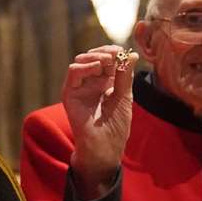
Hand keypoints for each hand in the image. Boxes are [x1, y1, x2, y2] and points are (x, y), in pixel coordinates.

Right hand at [61, 45, 134, 198]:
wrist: (105, 148)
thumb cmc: (115, 127)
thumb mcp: (124, 97)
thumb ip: (125, 76)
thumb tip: (132, 54)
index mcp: (104, 83)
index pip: (107, 59)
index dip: (114, 52)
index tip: (125, 52)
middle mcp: (90, 83)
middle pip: (93, 57)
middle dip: (105, 52)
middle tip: (117, 55)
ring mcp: (79, 88)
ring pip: (80, 61)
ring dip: (95, 57)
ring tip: (108, 62)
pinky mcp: (69, 94)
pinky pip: (73, 73)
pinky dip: (85, 66)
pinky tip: (98, 69)